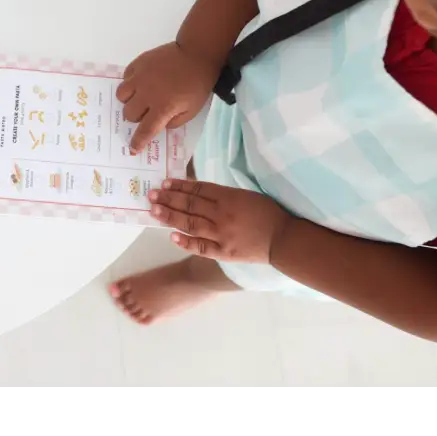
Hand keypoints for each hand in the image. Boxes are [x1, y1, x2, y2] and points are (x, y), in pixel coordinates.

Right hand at [117, 42, 219, 152]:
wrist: (196, 53)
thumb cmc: (198, 84)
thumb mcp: (192, 110)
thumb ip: (174, 122)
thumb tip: (159, 125)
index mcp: (163, 108)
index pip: (145, 130)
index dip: (137, 141)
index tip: (132, 148)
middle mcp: (147, 94)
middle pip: (129, 114)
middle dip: (136, 117)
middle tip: (146, 113)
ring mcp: (140, 77)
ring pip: (121, 95)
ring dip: (129, 100)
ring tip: (138, 97)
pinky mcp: (138, 63)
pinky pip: (125, 77)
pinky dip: (130, 83)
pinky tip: (140, 82)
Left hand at [148, 179, 290, 263]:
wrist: (284, 239)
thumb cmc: (268, 213)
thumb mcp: (246, 195)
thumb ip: (223, 194)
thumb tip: (197, 190)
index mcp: (229, 197)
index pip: (198, 189)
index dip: (179, 185)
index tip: (165, 183)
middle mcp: (221, 214)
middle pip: (190, 204)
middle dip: (168, 198)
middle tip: (151, 194)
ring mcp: (221, 234)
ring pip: (190, 223)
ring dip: (170, 216)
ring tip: (154, 210)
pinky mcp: (223, 252)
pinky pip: (200, 247)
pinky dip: (185, 242)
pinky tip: (171, 236)